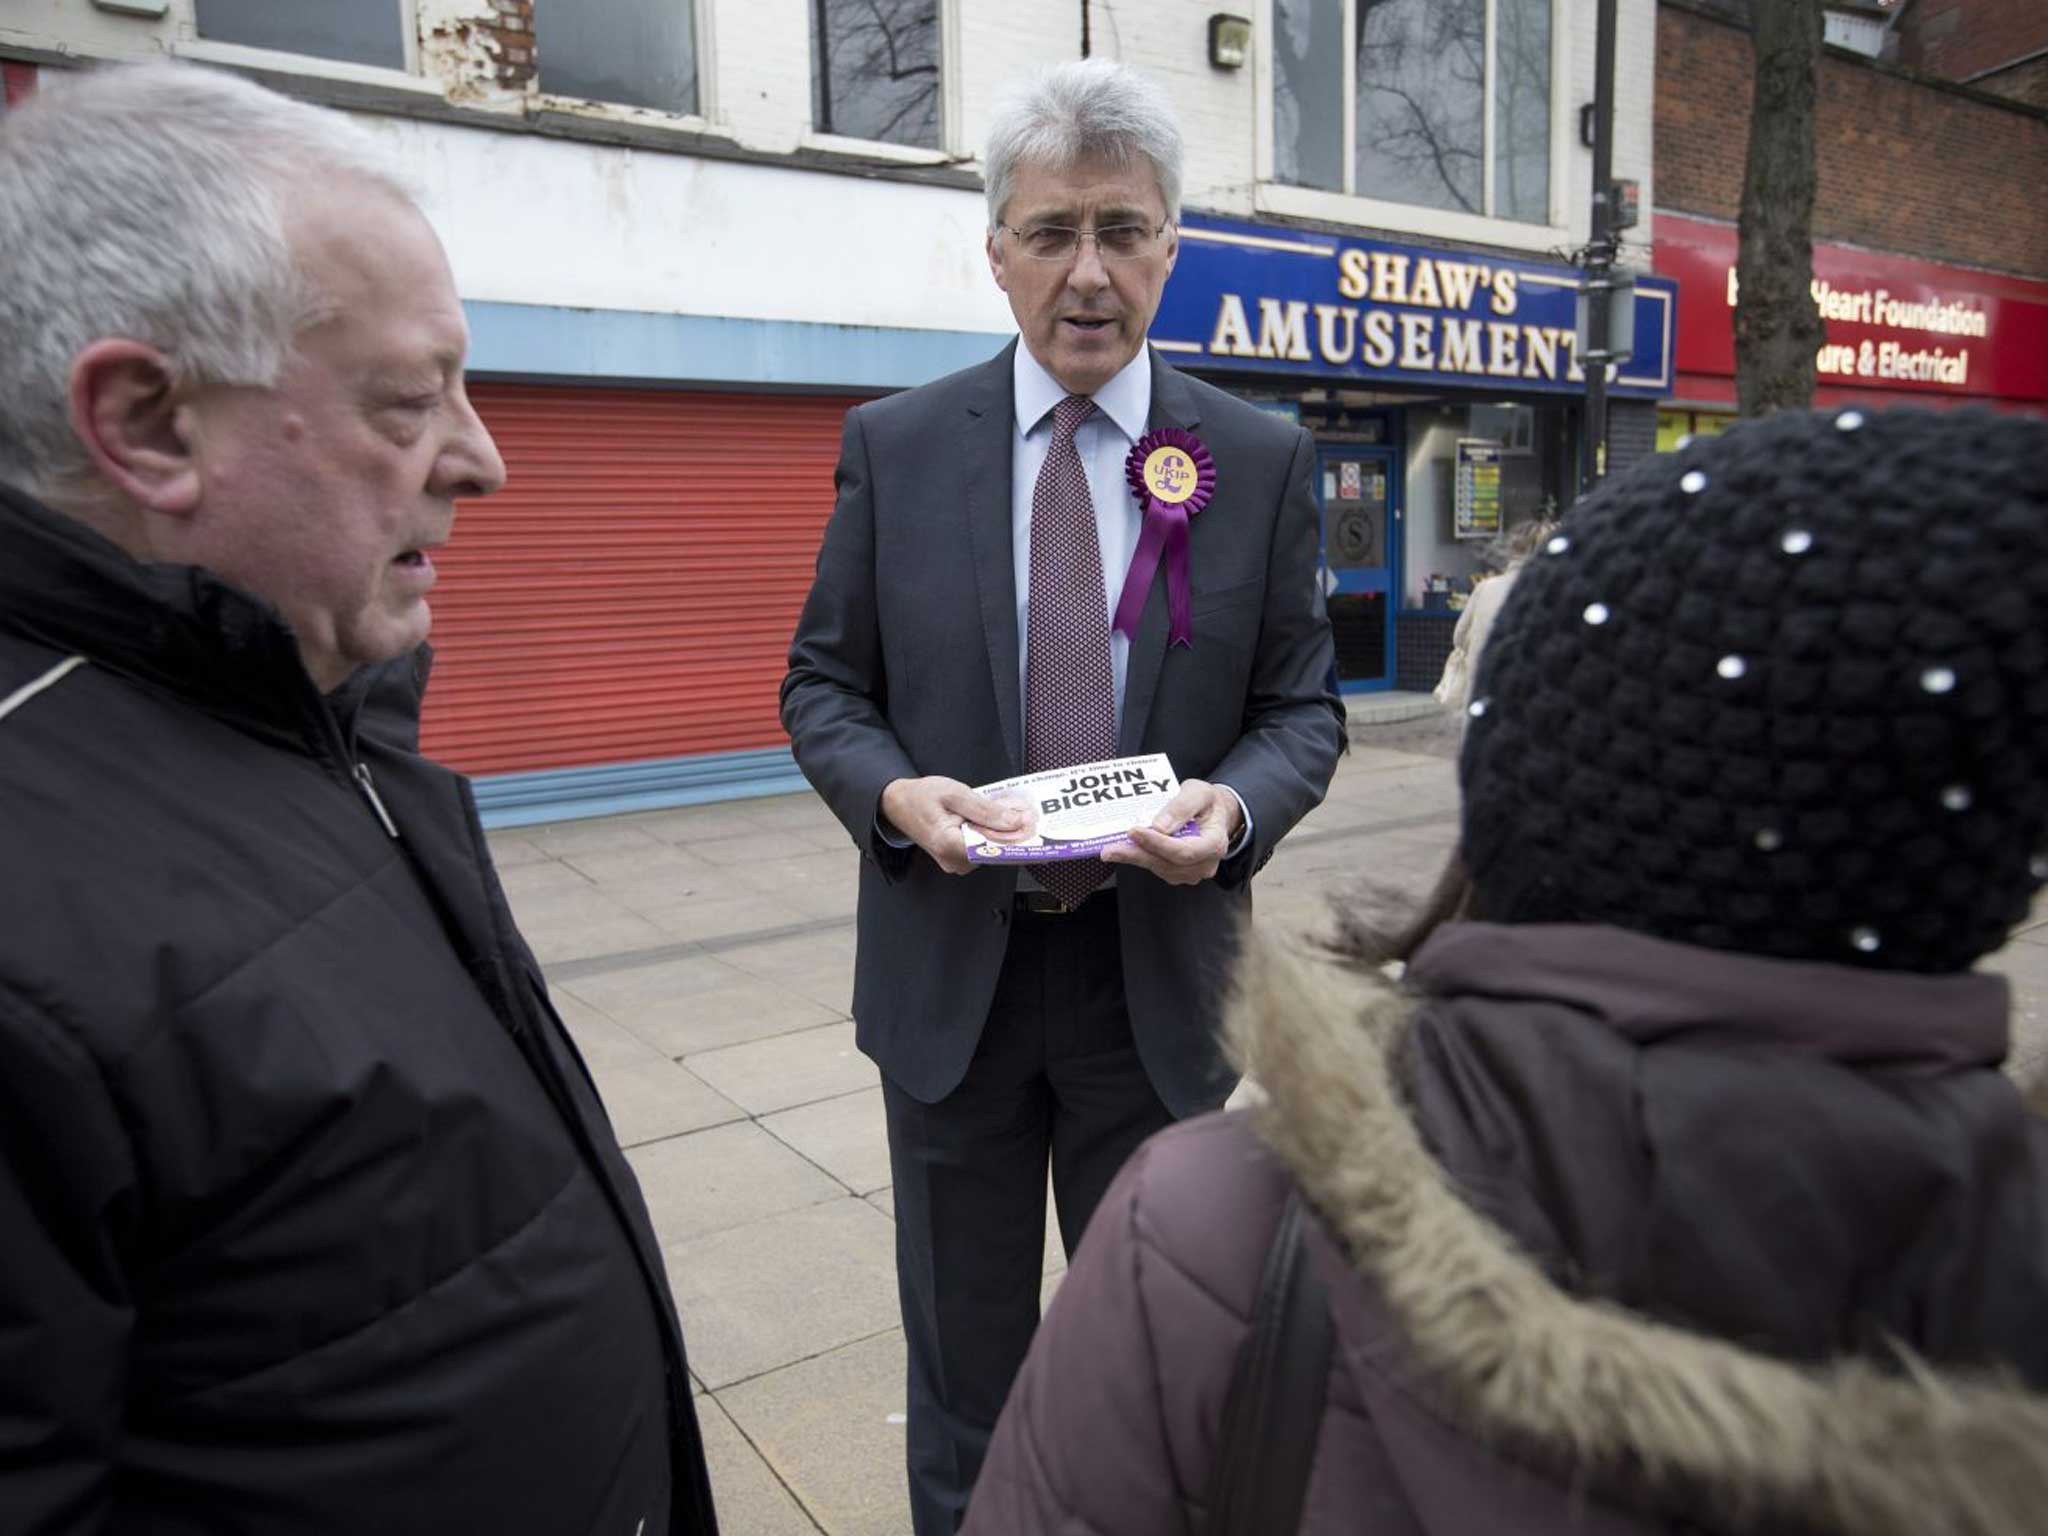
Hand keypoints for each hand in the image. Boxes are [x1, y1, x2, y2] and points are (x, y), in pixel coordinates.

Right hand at [880, 776, 1025, 875]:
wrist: (898, 804)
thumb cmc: (922, 796)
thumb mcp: (955, 794)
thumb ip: (985, 809)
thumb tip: (1015, 822)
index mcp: (950, 845)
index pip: (993, 849)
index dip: (1015, 838)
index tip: (1032, 826)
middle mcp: (953, 861)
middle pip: (993, 851)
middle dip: (1011, 833)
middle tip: (1025, 813)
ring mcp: (954, 863)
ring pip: (989, 851)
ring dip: (1001, 834)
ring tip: (1010, 813)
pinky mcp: (957, 860)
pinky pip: (981, 849)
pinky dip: (991, 835)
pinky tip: (995, 820)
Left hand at [1101, 778, 1241, 886]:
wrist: (1214, 814)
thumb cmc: (1207, 802)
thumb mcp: (1199, 792)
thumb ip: (1182, 806)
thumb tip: (1159, 826)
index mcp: (1214, 843)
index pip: (1185, 850)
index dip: (1158, 844)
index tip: (1135, 831)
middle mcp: (1204, 863)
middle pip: (1167, 863)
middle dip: (1137, 854)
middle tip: (1110, 849)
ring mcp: (1191, 871)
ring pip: (1159, 867)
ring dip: (1134, 858)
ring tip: (1111, 849)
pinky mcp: (1177, 872)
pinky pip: (1156, 866)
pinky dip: (1139, 857)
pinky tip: (1123, 849)